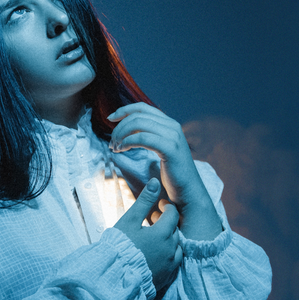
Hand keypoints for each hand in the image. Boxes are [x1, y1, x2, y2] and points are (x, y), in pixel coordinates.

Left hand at [108, 103, 221, 239]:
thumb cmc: (172, 174)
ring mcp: (173, 136)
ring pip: (138, 124)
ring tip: (115, 148)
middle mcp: (172, 126)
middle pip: (138, 116)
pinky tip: (122, 150)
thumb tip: (130, 128)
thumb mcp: (161, 149)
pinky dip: (128, 142)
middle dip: (120, 127)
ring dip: (121, 134)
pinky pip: (142, 138)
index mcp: (169, 124)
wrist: (188, 192)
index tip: (110, 118)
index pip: (143, 107)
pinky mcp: (170, 149)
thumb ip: (150, 135)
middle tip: (112, 143)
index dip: (124, 110)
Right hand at [114, 178, 181, 292]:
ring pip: (176, 247)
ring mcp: (170, 265)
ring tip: (155, 238)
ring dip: (169, 240)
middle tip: (154, 221)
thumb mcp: (130, 220)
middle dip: (167, 224)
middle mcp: (171, 249)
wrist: (115, 275)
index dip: (167, 208)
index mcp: (163, 234)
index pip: (172, 215)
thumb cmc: (120, 245)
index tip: (159, 206)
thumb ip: (144, 200)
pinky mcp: (167, 277)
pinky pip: (174, 262)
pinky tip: (156, 253)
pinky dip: (168, 255)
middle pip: (175, 231)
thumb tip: (155, 182)